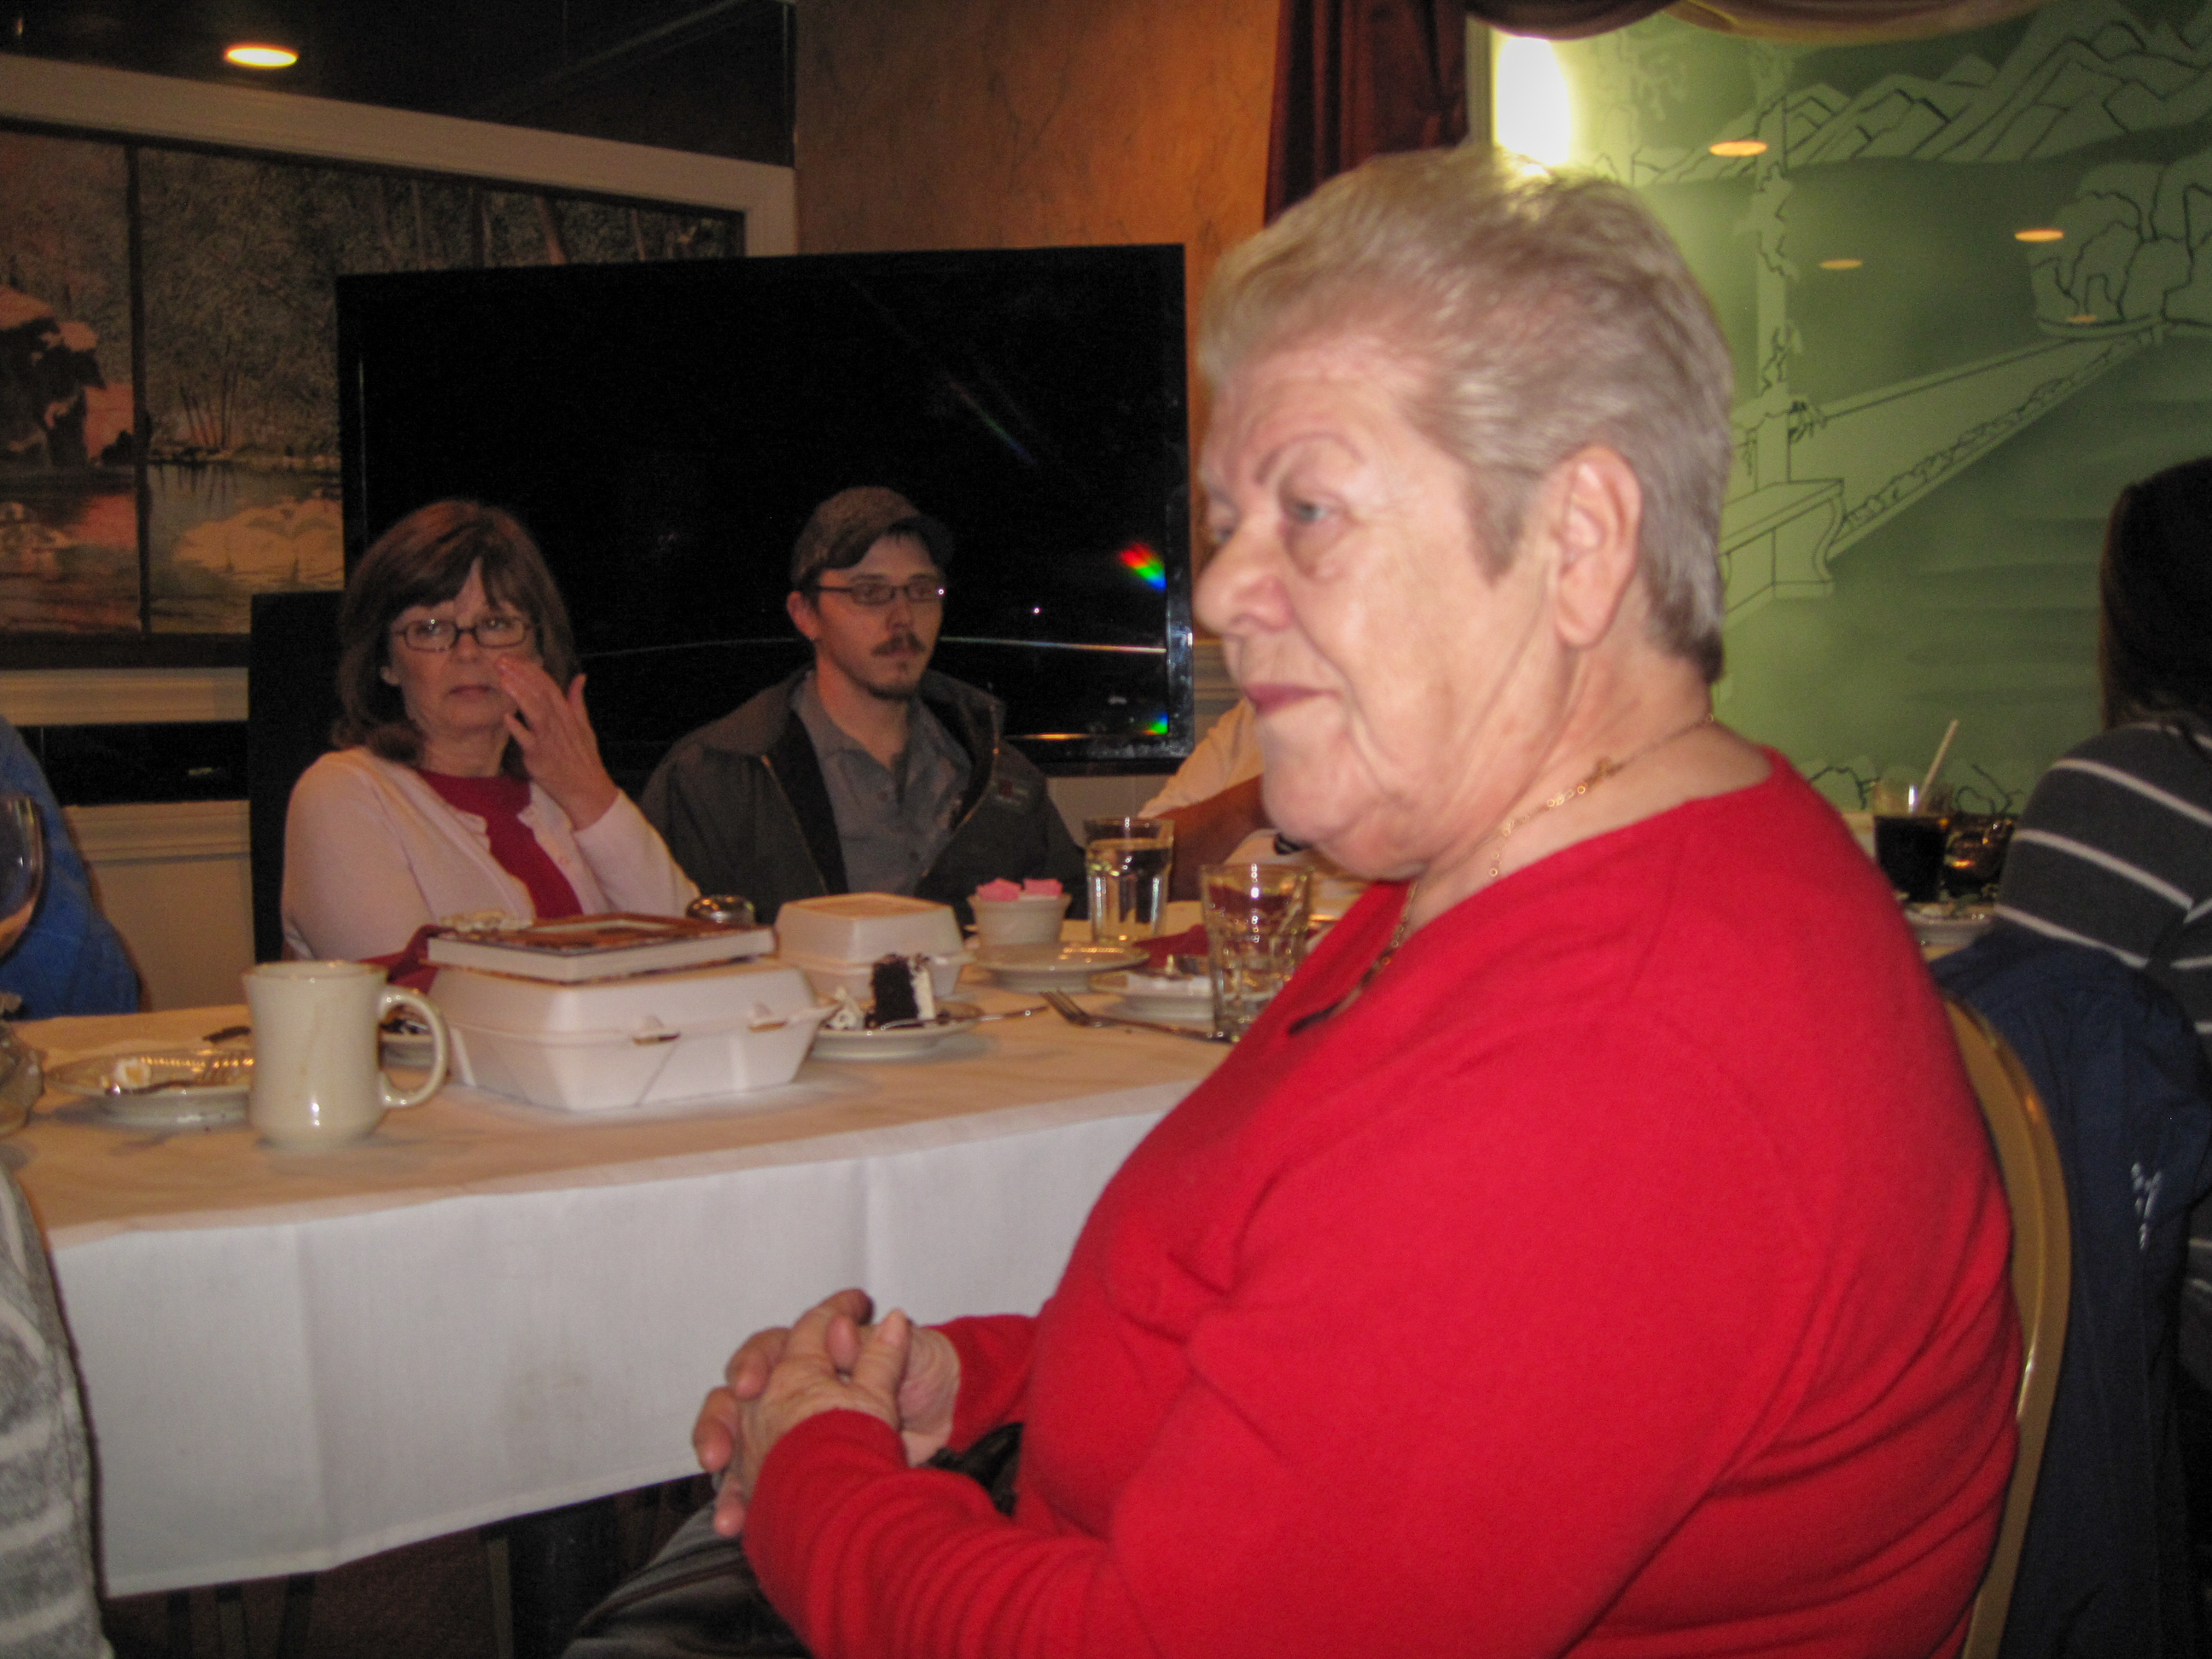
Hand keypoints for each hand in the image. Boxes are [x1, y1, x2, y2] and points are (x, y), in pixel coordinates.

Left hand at [496, 658, 619, 829]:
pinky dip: (517, 729)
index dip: (530, 670)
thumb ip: (578, 701)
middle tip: (501, 661)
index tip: (513, 659)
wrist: (587, 789)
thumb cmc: (584, 758)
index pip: (548, 684)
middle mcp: (558, 723)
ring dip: (518, 694)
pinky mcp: (538, 757)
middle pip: (539, 693)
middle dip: (520, 675)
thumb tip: (580, 677)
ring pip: (533, 711)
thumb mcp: (585, 726)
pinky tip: (506, 717)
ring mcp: (547, 739)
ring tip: (503, 679)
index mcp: (568, 714)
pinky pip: (526, 741)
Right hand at [691, 1288, 962, 1534]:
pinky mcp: (795, 1469)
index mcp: (811, 1353)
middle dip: (718, 1424)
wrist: (950, 1413)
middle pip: (734, 1401)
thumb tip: (839, 1330)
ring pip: (737, 1447)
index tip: (750, 1384)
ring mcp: (788, 1433)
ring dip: (726, 1475)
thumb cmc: (925, 1369)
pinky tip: (737, 1524)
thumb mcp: (909, 1350)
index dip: (753, 1364)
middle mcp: (790, 1390)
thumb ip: (873, 1344)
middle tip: (719, 1450)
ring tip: (727, 1505)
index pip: (767, 1351)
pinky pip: (759, 1487)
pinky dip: (744, 1506)